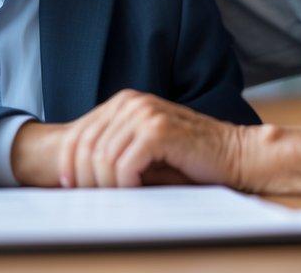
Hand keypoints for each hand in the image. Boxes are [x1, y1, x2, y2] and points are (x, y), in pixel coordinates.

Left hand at [56, 90, 247, 189]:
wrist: (232, 155)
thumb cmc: (188, 158)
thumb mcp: (142, 150)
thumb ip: (112, 152)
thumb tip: (74, 175)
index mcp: (124, 102)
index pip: (79, 131)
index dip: (68, 161)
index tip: (69, 185)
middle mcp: (131, 102)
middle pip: (85, 145)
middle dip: (84, 178)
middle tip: (91, 199)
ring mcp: (146, 114)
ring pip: (102, 159)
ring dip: (107, 185)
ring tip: (119, 197)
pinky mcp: (159, 131)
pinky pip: (124, 165)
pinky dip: (125, 184)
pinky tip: (136, 191)